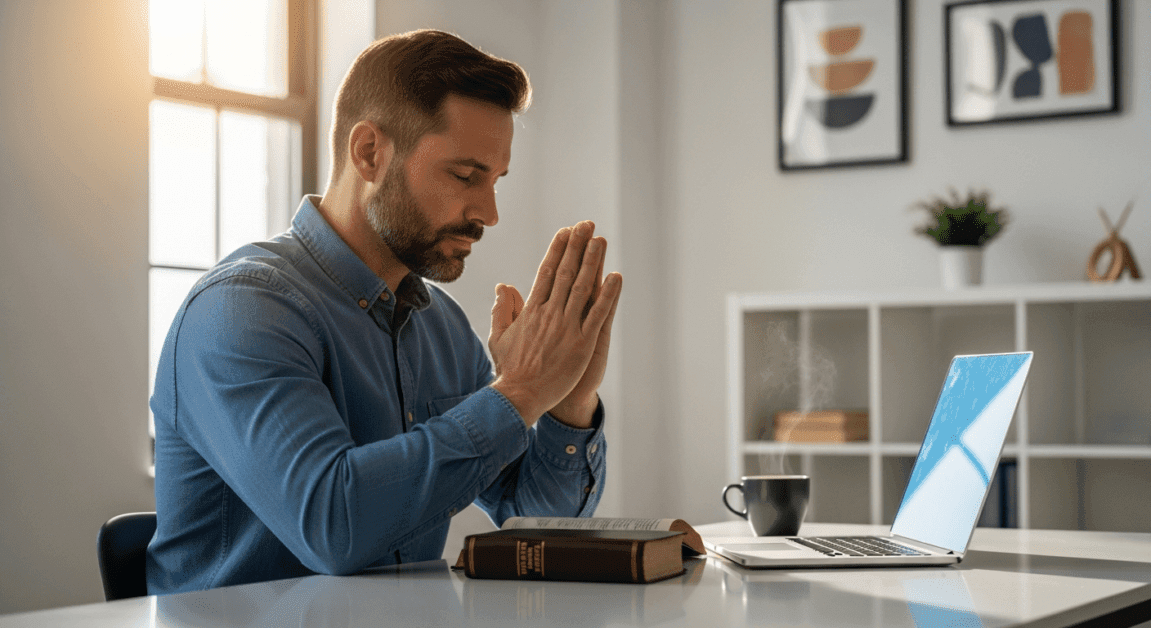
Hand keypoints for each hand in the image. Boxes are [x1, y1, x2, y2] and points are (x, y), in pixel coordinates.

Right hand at [488, 222, 622, 425]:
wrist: (520, 396)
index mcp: (531, 310)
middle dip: (576, 246)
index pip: (546, 272)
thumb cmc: (510, 369)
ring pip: (583, 288)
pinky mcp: (582, 344)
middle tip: (586, 224)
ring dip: (593, 262)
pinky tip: (616, 277)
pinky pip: (598, 314)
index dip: (557, 250)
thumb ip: (502, 309)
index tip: (565, 231)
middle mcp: (550, 314)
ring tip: (600, 240)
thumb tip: (503, 285)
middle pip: (566, 273)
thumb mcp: (498, 336)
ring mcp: (567, 328)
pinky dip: (608, 295)